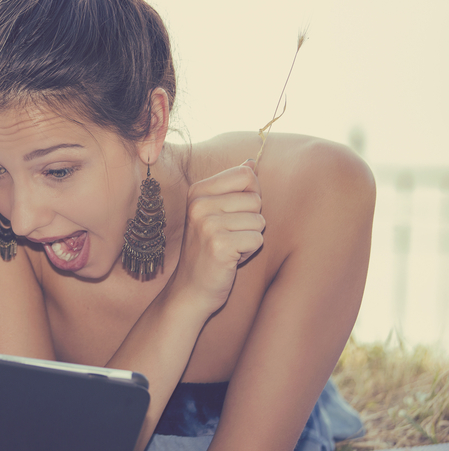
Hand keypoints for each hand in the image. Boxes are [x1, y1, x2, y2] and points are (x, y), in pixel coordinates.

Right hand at [170, 159, 264, 314]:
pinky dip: (248, 253)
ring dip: (250, 238)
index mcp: (198, 191)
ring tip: (229, 247)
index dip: (250, 196)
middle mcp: (199, 204)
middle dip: (250, 221)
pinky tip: (229, 259)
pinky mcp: (219, 245)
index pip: (246, 174)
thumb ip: (233, 186)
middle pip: (255, 199)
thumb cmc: (208, 249)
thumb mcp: (215, 212)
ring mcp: (208, 225)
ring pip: (259, 221)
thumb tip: (251, 162)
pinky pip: (257, 240)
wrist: (191, 288)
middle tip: (228, 236)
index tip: (232, 214)